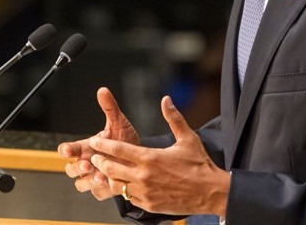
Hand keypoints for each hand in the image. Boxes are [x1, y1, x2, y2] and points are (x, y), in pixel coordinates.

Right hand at [58, 87, 139, 199]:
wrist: (140, 158)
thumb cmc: (124, 141)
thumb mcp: (119, 123)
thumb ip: (110, 108)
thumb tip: (103, 90)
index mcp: (86, 147)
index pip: (68, 149)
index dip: (65, 150)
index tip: (67, 149)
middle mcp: (87, 163)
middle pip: (70, 169)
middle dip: (76, 167)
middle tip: (87, 164)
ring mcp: (94, 177)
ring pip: (81, 183)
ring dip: (89, 180)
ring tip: (101, 176)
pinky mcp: (104, 189)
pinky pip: (98, 193)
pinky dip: (102, 189)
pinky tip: (111, 183)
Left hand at [88, 95, 229, 215]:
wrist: (210, 192)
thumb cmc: (200, 165)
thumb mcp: (188, 138)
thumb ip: (174, 118)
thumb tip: (166, 99)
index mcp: (150, 157)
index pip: (118, 149)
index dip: (102, 145)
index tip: (94, 141)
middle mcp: (144, 176)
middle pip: (110, 168)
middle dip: (100, 161)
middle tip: (96, 157)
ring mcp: (145, 193)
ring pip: (116, 185)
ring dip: (109, 177)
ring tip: (107, 171)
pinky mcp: (148, 205)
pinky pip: (128, 198)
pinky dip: (123, 190)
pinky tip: (124, 184)